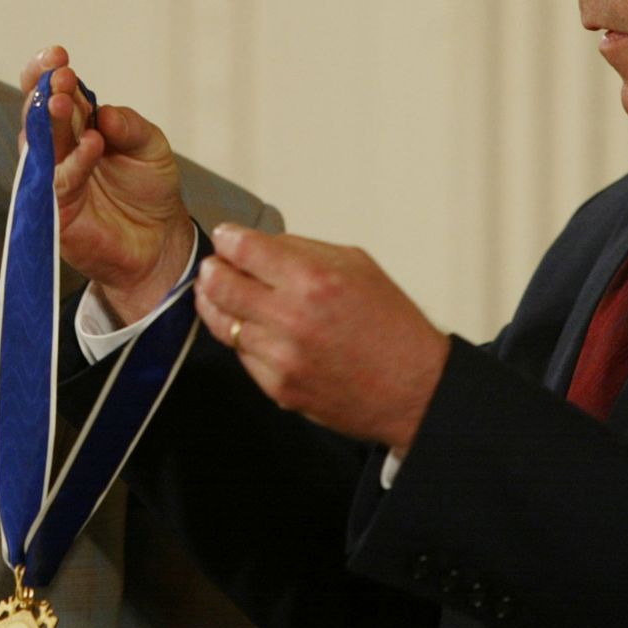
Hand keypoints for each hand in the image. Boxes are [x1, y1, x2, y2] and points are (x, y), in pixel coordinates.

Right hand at [19, 47, 195, 322]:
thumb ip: (131, 126)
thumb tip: (105, 111)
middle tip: (59, 74)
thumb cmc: (150, 190)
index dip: (48, 74)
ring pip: (40, 147)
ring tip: (65, 99)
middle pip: (39, 116)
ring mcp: (53, 183)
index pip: (52, 95)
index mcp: (76, 129)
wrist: (160, 243)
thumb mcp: (151, 147)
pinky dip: (75, 163)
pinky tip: (92, 144)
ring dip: (51, 122)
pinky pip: (60, 184)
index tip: (57, 55)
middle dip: (46, 92)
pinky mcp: (57, 213)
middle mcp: (58, 152)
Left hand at [195, 223, 449, 451]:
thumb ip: (302, 251)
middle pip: (219, 285)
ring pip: (222, 323)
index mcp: (314, 279)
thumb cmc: (390, 323)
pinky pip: (241, 355)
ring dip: (217, 304)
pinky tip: (255, 329)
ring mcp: (282, 358)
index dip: (228, 239)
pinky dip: (243, 338)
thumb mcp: (356, 266)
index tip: (227, 238)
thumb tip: (257, 245)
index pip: (244, 249)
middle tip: (215, 267)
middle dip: (212, 270)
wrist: (415, 390)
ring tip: (221, 294)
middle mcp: (292, 318)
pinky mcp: (278, 389)